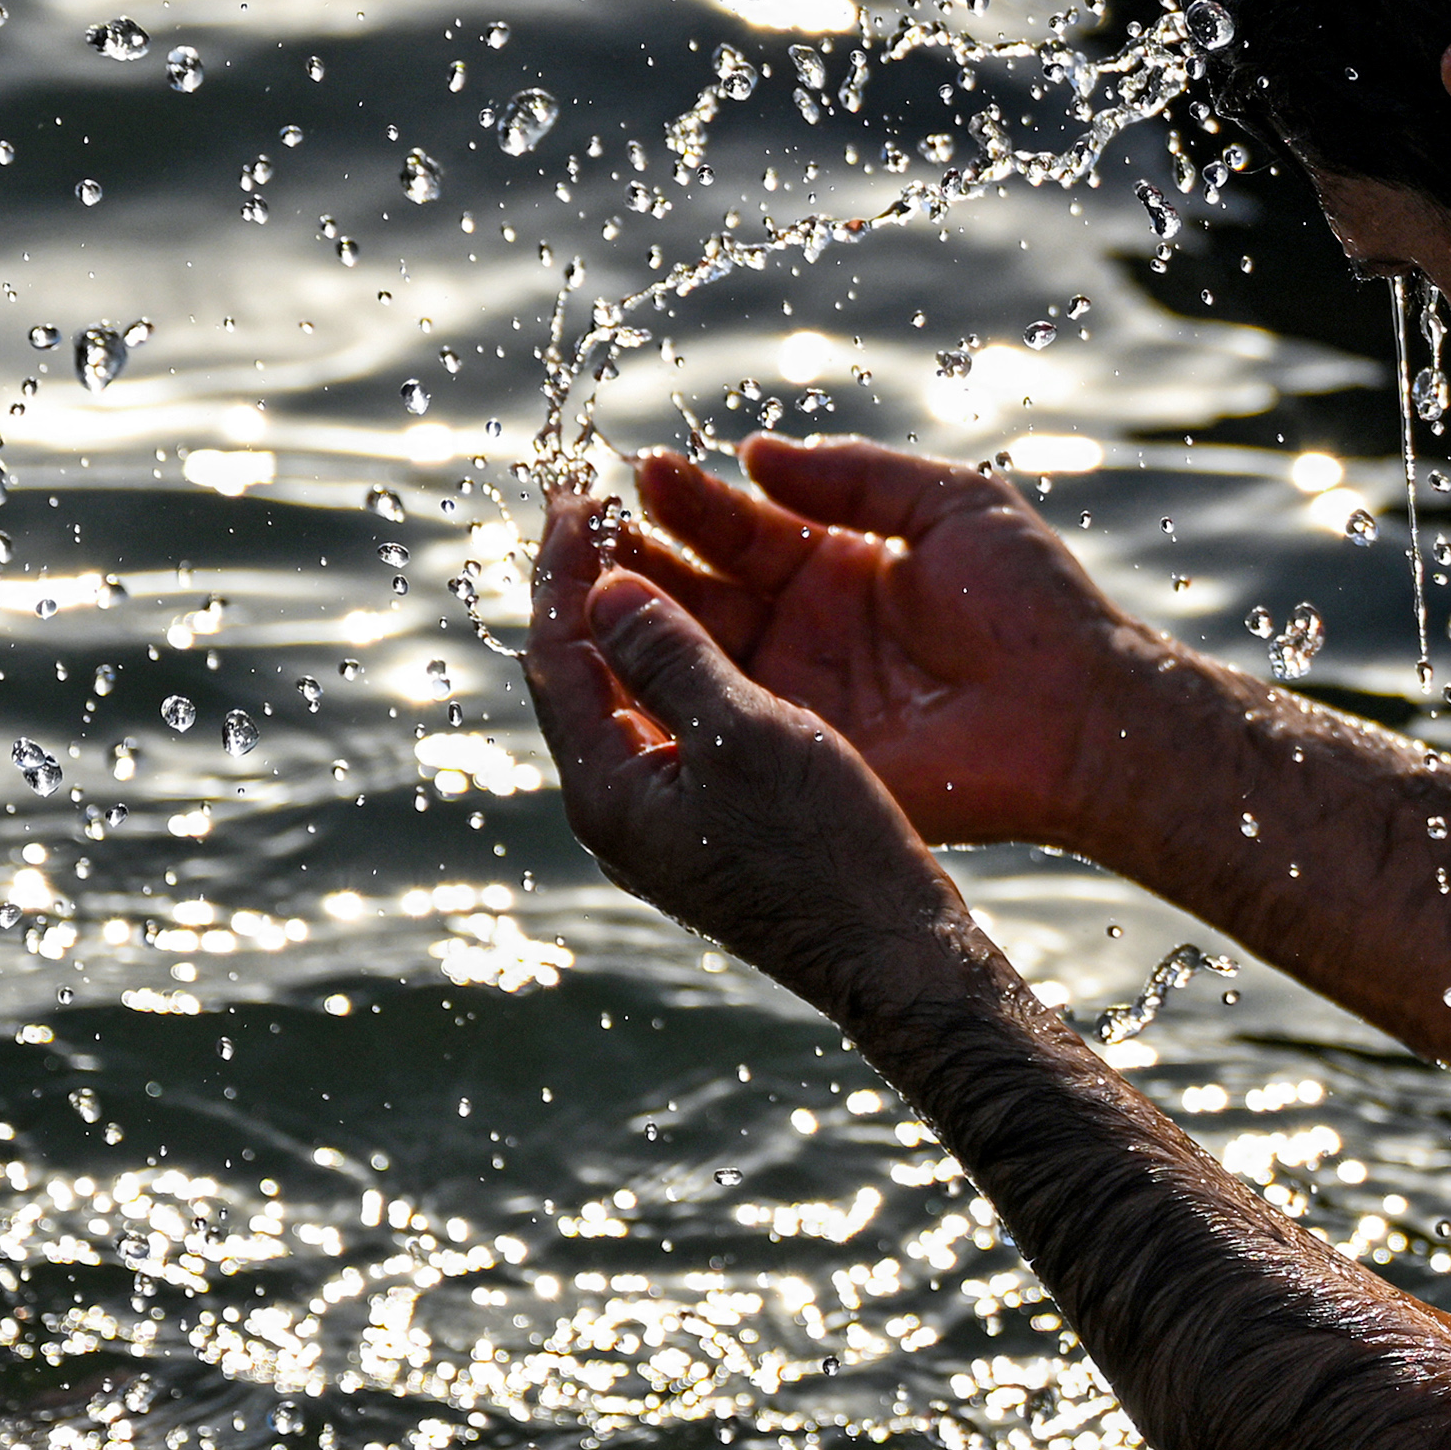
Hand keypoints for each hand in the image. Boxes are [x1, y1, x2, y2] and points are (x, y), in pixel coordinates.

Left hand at [528, 488, 980, 1023]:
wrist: (891, 955)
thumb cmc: (826, 849)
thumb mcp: (748, 734)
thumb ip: (672, 657)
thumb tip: (602, 589)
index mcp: (609, 790)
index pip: (559, 657)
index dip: (566, 569)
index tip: (582, 495)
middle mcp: (618, 810)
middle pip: (578, 677)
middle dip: (584, 589)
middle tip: (596, 506)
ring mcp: (660, 824)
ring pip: (621, 698)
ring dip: (629, 621)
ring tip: (642, 546)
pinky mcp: (705, 828)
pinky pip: (665, 722)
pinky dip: (669, 661)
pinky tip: (699, 630)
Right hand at [580, 437, 1164, 854]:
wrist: (1080, 713)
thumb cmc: (1035, 607)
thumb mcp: (950, 507)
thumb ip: (855, 476)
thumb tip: (756, 453)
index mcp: (834, 569)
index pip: (738, 528)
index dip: (688, 499)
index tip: (640, 468)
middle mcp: (800, 632)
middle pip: (694, 585)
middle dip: (637, 550)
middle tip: (582, 513)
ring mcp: (792, 695)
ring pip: (687, 648)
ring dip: (632, 611)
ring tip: (585, 565)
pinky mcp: (797, 752)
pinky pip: (712, 718)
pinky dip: (662, 687)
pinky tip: (620, 648)